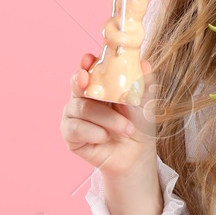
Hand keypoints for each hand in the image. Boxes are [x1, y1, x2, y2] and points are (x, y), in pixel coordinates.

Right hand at [61, 52, 157, 180]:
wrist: (137, 154)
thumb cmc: (138, 124)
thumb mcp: (144, 101)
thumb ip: (143, 82)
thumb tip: (145, 64)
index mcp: (98, 84)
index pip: (87, 68)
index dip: (85, 63)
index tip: (89, 60)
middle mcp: (82, 97)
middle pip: (76, 84)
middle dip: (82, 82)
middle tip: (87, 81)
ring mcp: (74, 116)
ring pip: (81, 108)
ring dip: (107, 119)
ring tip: (126, 128)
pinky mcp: (70, 135)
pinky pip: (75, 128)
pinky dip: (94, 132)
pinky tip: (105, 137)